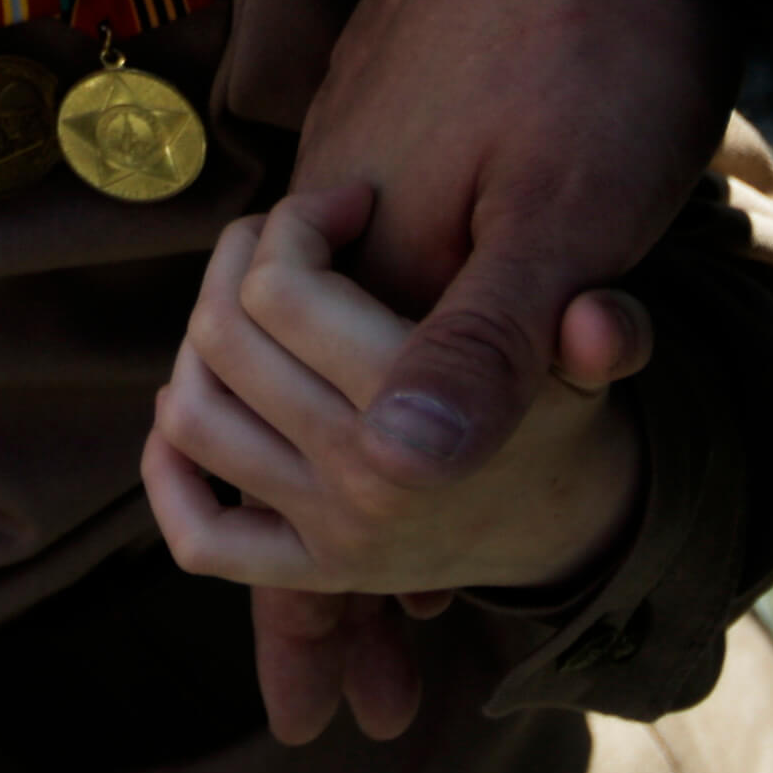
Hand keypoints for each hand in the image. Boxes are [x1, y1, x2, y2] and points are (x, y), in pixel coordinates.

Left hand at [147, 192, 651, 701]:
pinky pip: (202, 538)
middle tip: (289, 228)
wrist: (566, 516)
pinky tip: (188, 399)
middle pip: (226, 337)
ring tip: (248, 295)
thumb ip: (598, 333)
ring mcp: (329, 534)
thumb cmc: (558, 403)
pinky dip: (171, 472)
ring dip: (197, 336)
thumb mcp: (581, 359)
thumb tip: (601, 322)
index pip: (283, 291)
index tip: (348, 200)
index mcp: (422, 423)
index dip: (298, 219)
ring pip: (194, 414)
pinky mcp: (309, 572)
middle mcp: (364, 483)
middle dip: (242, 254)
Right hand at [223, 0, 731, 738]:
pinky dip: (389, 379)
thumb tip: (399, 479)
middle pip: (305, 427)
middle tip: (374, 700)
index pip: (310, 457)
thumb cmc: (596, 39)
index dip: (316, 595)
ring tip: (404, 597)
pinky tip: (412, 411)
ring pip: (342, 363)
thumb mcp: (568, 208)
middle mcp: (340, 211)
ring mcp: (371, 163)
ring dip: (367, 486)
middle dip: (331, 574)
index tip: (338, 709)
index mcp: (360, 246)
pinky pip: (375, 291)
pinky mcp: (413, 128)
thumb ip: (482, 341)